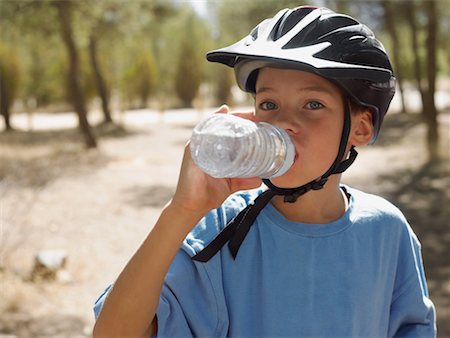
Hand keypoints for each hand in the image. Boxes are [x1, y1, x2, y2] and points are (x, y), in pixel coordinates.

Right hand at [170, 105, 261, 219]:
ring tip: (243, 117)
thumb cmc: (209, 193)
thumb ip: (245, 180)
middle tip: (253, 116)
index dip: (241, 122)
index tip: (257, 119)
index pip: (227, 130)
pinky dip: (210, 125)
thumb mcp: (231, 184)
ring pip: (211, 125)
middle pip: (221, 124)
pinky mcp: (191, 152)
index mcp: (214, 149)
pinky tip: (221, 118)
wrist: (194, 206)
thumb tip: (261, 179)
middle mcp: (205, 145)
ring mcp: (197, 147)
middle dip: (237, 117)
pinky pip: (200, 134)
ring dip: (227, 118)